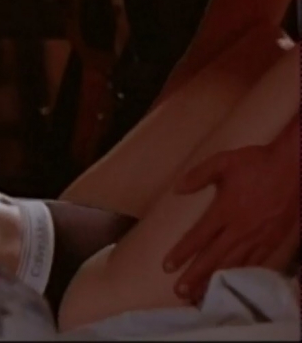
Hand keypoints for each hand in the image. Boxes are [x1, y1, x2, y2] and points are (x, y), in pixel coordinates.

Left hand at [163, 143, 299, 302]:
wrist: (294, 167)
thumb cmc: (256, 163)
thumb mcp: (222, 161)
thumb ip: (198, 175)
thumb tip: (177, 189)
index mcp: (224, 210)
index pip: (198, 237)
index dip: (182, 253)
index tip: (167, 267)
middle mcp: (240, 229)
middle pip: (214, 258)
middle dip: (195, 276)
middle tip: (180, 292)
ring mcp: (259, 237)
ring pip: (234, 264)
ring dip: (217, 280)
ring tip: (201, 294)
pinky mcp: (275, 240)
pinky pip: (256, 263)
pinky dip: (242, 275)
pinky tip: (234, 283)